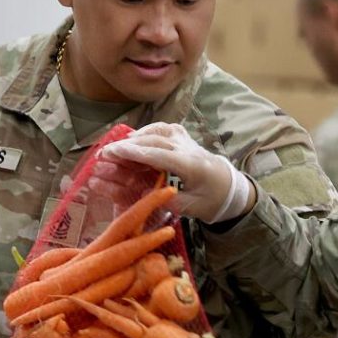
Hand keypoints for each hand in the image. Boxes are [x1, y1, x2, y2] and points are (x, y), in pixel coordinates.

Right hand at [99, 123, 253, 223]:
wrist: (231, 188)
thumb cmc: (212, 200)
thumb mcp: (191, 208)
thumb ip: (168, 200)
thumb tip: (142, 194)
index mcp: (192, 166)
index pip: (158, 154)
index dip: (134, 152)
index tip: (113, 152)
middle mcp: (188, 148)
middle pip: (154, 140)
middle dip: (128, 145)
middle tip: (106, 151)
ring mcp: (186, 140)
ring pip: (157, 131)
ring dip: (135, 137)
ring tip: (117, 146)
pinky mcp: (184, 137)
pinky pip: (163, 128)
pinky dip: (146, 131)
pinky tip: (135, 138)